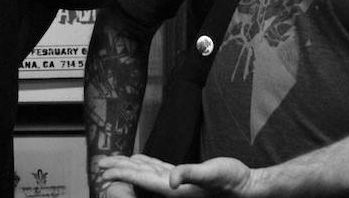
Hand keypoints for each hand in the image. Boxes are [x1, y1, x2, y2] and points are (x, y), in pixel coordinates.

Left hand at [100, 155, 256, 196]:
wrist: (249, 188)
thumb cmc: (233, 182)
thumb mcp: (212, 174)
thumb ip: (191, 174)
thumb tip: (172, 179)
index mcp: (174, 189)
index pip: (141, 179)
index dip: (121, 174)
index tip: (103, 171)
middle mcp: (173, 188)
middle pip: (139, 177)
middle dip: (119, 171)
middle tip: (99, 164)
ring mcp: (179, 184)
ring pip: (147, 173)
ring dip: (129, 167)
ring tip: (114, 162)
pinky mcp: (186, 178)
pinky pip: (159, 171)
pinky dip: (146, 164)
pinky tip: (139, 160)